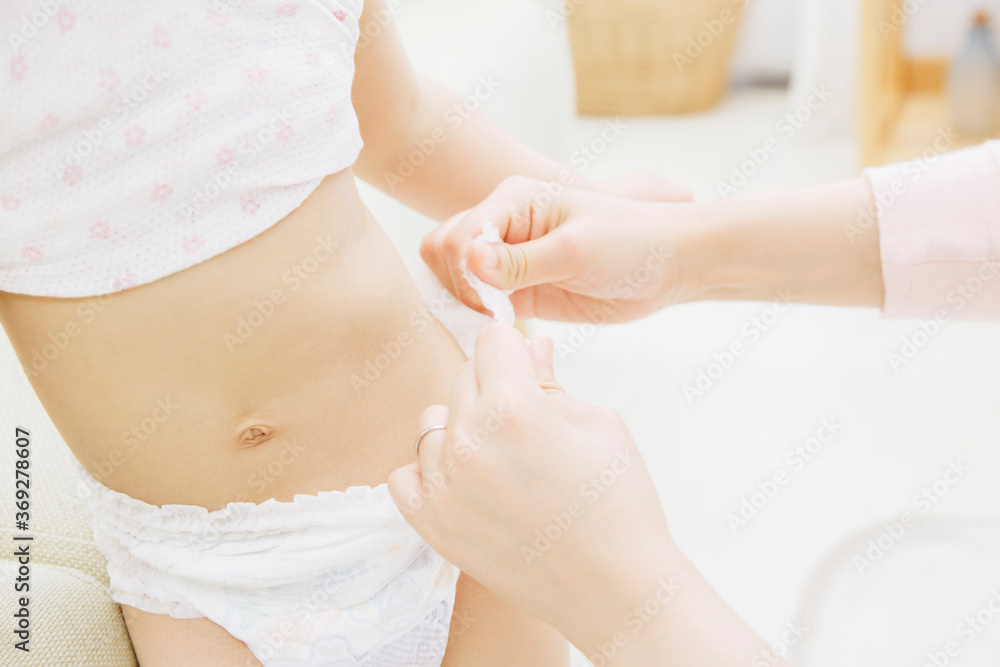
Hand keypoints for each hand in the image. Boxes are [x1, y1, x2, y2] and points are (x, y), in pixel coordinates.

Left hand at [387, 325, 677, 647]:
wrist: (614, 588)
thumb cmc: (618, 505)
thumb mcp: (600, 424)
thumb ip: (551, 380)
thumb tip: (530, 344)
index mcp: (513, 406)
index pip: (492, 339)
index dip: (517, 351)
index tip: (529, 371)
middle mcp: (468, 441)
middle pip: (463, 376)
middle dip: (495, 386)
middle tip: (529, 424)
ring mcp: (444, 485)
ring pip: (433, 422)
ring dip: (462, 429)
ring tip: (502, 460)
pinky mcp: (432, 524)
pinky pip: (405, 474)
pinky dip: (430, 472)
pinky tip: (466, 482)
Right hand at [420, 174, 702, 322]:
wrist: (669, 265)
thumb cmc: (632, 243)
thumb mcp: (576, 250)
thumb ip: (520, 260)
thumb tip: (468, 259)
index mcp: (514, 199)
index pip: (458, 234)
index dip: (465, 271)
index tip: (493, 297)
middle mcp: (504, 225)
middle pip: (443, 251)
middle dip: (457, 284)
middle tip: (495, 308)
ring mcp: (509, 259)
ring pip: (454, 278)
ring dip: (465, 301)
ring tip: (499, 317)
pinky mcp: (519, 290)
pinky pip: (478, 303)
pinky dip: (478, 317)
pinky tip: (499, 327)